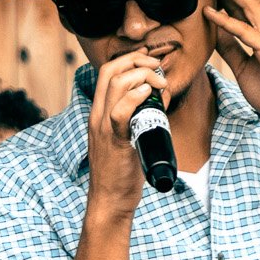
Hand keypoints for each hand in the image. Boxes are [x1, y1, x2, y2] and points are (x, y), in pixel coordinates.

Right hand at [87, 48, 167, 215]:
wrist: (110, 201)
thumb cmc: (122, 172)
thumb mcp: (127, 137)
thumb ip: (139, 117)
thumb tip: (161, 95)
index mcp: (99, 113)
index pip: (108, 71)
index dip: (131, 58)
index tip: (152, 62)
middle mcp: (97, 116)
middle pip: (112, 71)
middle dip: (138, 61)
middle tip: (158, 69)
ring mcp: (103, 128)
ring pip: (115, 84)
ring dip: (142, 75)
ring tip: (159, 84)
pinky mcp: (114, 141)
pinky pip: (120, 111)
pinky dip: (136, 97)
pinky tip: (150, 94)